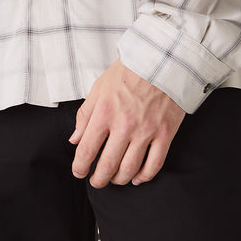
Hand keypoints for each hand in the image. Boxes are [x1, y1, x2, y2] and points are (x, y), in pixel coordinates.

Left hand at [68, 58, 185, 187]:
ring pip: (130, 169)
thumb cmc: (130, 71)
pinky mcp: (165, 133)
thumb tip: (75, 140)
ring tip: (115, 179)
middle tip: (96, 182)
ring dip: (119, 180)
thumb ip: (85, 115)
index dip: (80, 167)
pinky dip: (144, 176)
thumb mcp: (100, 87)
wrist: (164, 59)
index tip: (79, 172)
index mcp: (105, 113)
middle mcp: (124, 125)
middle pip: (108, 165)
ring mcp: (146, 131)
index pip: (87, 150)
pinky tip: (136, 178)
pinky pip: (154, 164)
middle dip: (98, 179)